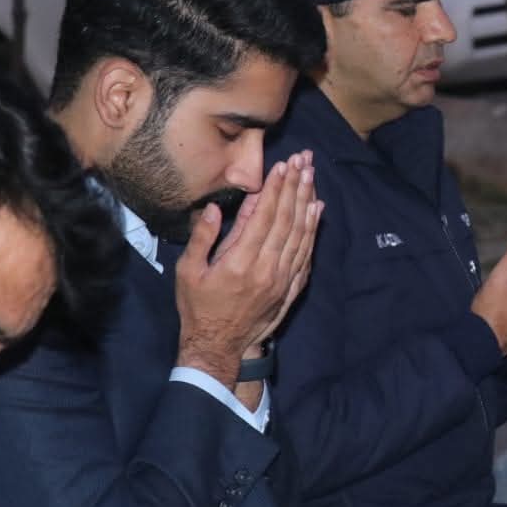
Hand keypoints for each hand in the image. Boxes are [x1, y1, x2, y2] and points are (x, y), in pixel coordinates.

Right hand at [174, 153, 321, 386]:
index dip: (275, 189)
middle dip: (296, 187)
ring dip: (307, 202)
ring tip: (312, 176)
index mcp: (240, 262)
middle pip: (287, 220)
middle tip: (304, 161)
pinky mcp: (291, 287)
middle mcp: (267, 268)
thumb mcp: (189, 272)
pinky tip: (317, 210)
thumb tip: (214, 208)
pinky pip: (307, 253)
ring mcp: (283, 278)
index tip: (283, 166)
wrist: (220, 345)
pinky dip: (313, 230)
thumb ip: (202, 238)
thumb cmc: (198, 307)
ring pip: (301, 233)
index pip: (264, 217)